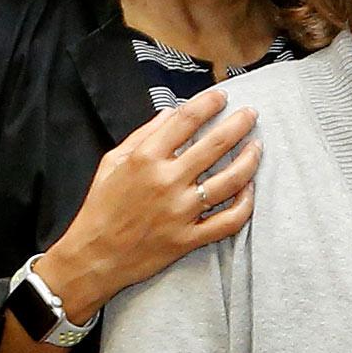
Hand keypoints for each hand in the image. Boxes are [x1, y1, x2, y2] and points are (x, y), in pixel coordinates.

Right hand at [37, 86, 260, 319]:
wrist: (94, 256)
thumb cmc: (101, 208)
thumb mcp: (112, 162)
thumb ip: (142, 135)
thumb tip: (171, 112)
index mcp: (145, 158)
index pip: (186, 120)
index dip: (208, 103)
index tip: (222, 96)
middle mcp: (167, 181)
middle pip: (215, 144)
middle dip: (239, 124)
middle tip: (251, 114)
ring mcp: (181, 211)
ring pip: (230, 181)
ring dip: (249, 160)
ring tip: (257, 147)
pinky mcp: (189, 238)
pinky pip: (228, 221)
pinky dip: (245, 204)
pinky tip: (249, 189)